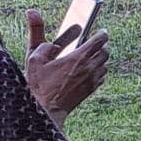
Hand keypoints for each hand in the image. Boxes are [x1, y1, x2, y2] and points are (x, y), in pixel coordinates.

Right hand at [24, 9, 108, 127]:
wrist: (46, 109)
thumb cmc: (39, 86)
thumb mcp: (35, 62)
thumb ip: (44, 48)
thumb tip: (52, 44)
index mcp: (77, 58)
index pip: (98, 41)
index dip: (102, 34)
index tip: (102, 32)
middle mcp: (89, 68)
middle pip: (106, 52)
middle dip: (102, 46)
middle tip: (94, 45)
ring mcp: (92, 80)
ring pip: (105, 65)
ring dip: (100, 59)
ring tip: (89, 58)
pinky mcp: (91, 89)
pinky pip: (102, 76)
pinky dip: (98, 71)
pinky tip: (88, 72)